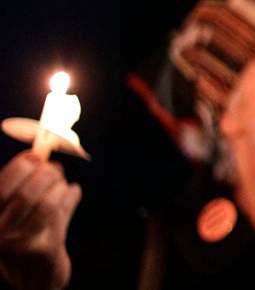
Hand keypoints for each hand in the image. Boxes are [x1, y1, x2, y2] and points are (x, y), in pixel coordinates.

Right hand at [0, 151, 81, 289]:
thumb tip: (38, 154)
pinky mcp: (43, 249)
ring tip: (62, 183)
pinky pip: (63, 214)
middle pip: (26, 195)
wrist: (34, 274)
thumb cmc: (26, 233)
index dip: (20, 167)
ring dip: (59, 186)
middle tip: (55, 168)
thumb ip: (23, 185)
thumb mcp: (18, 210)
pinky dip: (71, 196)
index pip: (2, 188)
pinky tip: (73, 191)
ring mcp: (20, 244)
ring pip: (47, 203)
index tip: (36, 156)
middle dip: (46, 175)